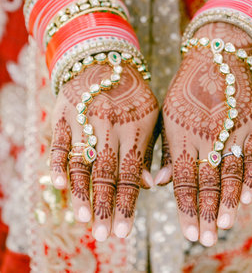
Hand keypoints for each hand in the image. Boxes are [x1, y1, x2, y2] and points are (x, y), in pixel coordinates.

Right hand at [49, 62, 157, 240]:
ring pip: (82, 161)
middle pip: (105, 172)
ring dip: (81, 192)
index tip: (123, 230)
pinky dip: (58, 162)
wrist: (105, 60)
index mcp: (135, 127)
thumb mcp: (150, 116)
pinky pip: (60, 141)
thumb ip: (149, 150)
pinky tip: (60, 183)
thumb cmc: (133, 94)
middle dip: (104, 206)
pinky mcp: (65, 113)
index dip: (126, 203)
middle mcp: (110, 124)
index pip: (130, 173)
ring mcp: (86, 118)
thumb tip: (150, 186)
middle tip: (103, 234)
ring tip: (82, 218)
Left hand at [160, 22, 251, 245]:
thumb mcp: (167, 115)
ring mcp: (229, 129)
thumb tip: (156, 183)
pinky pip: (251, 155)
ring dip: (228, 202)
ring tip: (225, 225)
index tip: (189, 232)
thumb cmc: (185, 89)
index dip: (186, 207)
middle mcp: (204, 135)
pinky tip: (248, 198)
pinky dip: (250, 177)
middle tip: (206, 239)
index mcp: (180, 133)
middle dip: (206, 213)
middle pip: (207, 181)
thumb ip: (163, 149)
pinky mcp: (249, 123)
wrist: (215, 57)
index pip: (182, 178)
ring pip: (230, 173)